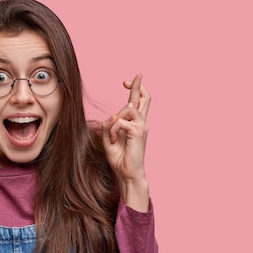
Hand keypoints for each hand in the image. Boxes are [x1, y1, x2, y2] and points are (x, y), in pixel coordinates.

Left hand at [101, 74, 151, 209]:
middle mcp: (141, 123)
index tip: (127, 81)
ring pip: (126, 109)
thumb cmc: (120, 158)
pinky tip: (113, 141)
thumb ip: (108, 126)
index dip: (135, 89)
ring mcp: (142, 127)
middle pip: (144, 98)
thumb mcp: (108, 139)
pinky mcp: (138, 132)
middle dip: (137, 86)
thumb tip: (112, 116)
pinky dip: (112, 131)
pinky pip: (120, 122)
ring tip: (112, 137)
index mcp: (135, 124)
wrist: (128, 173)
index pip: (138, 102)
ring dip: (114, 122)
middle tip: (129, 79)